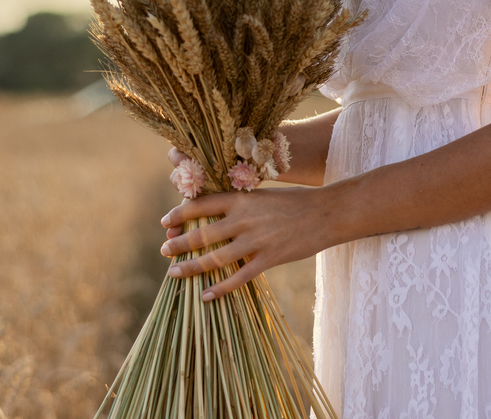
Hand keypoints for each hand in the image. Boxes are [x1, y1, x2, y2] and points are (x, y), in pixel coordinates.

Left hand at [159, 183, 331, 301]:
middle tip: (164, 251)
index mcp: (242, 198)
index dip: (180, 214)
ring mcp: (256, 240)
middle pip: (202, 233)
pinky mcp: (268, 259)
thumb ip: (240, 203)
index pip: (202, 205)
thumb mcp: (263, 195)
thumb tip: (215, 211)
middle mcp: (244, 218)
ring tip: (174, 273)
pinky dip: (219, 288)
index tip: (165, 223)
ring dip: (191, 267)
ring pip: (214, 258)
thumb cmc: (294, 201)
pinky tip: (205, 296)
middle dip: (179, 244)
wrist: (325, 213)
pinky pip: (238, 278)